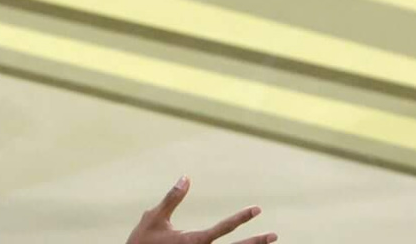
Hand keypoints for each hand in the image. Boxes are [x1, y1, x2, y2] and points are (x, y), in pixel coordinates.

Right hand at [126, 178, 272, 243]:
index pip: (223, 229)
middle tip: (274, 235)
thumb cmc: (142, 242)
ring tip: (267, 243)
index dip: (241, 218)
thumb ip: (173, 198)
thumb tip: (186, 177)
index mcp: (193, 241)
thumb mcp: (154, 217)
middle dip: (256, 242)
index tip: (257, 210)